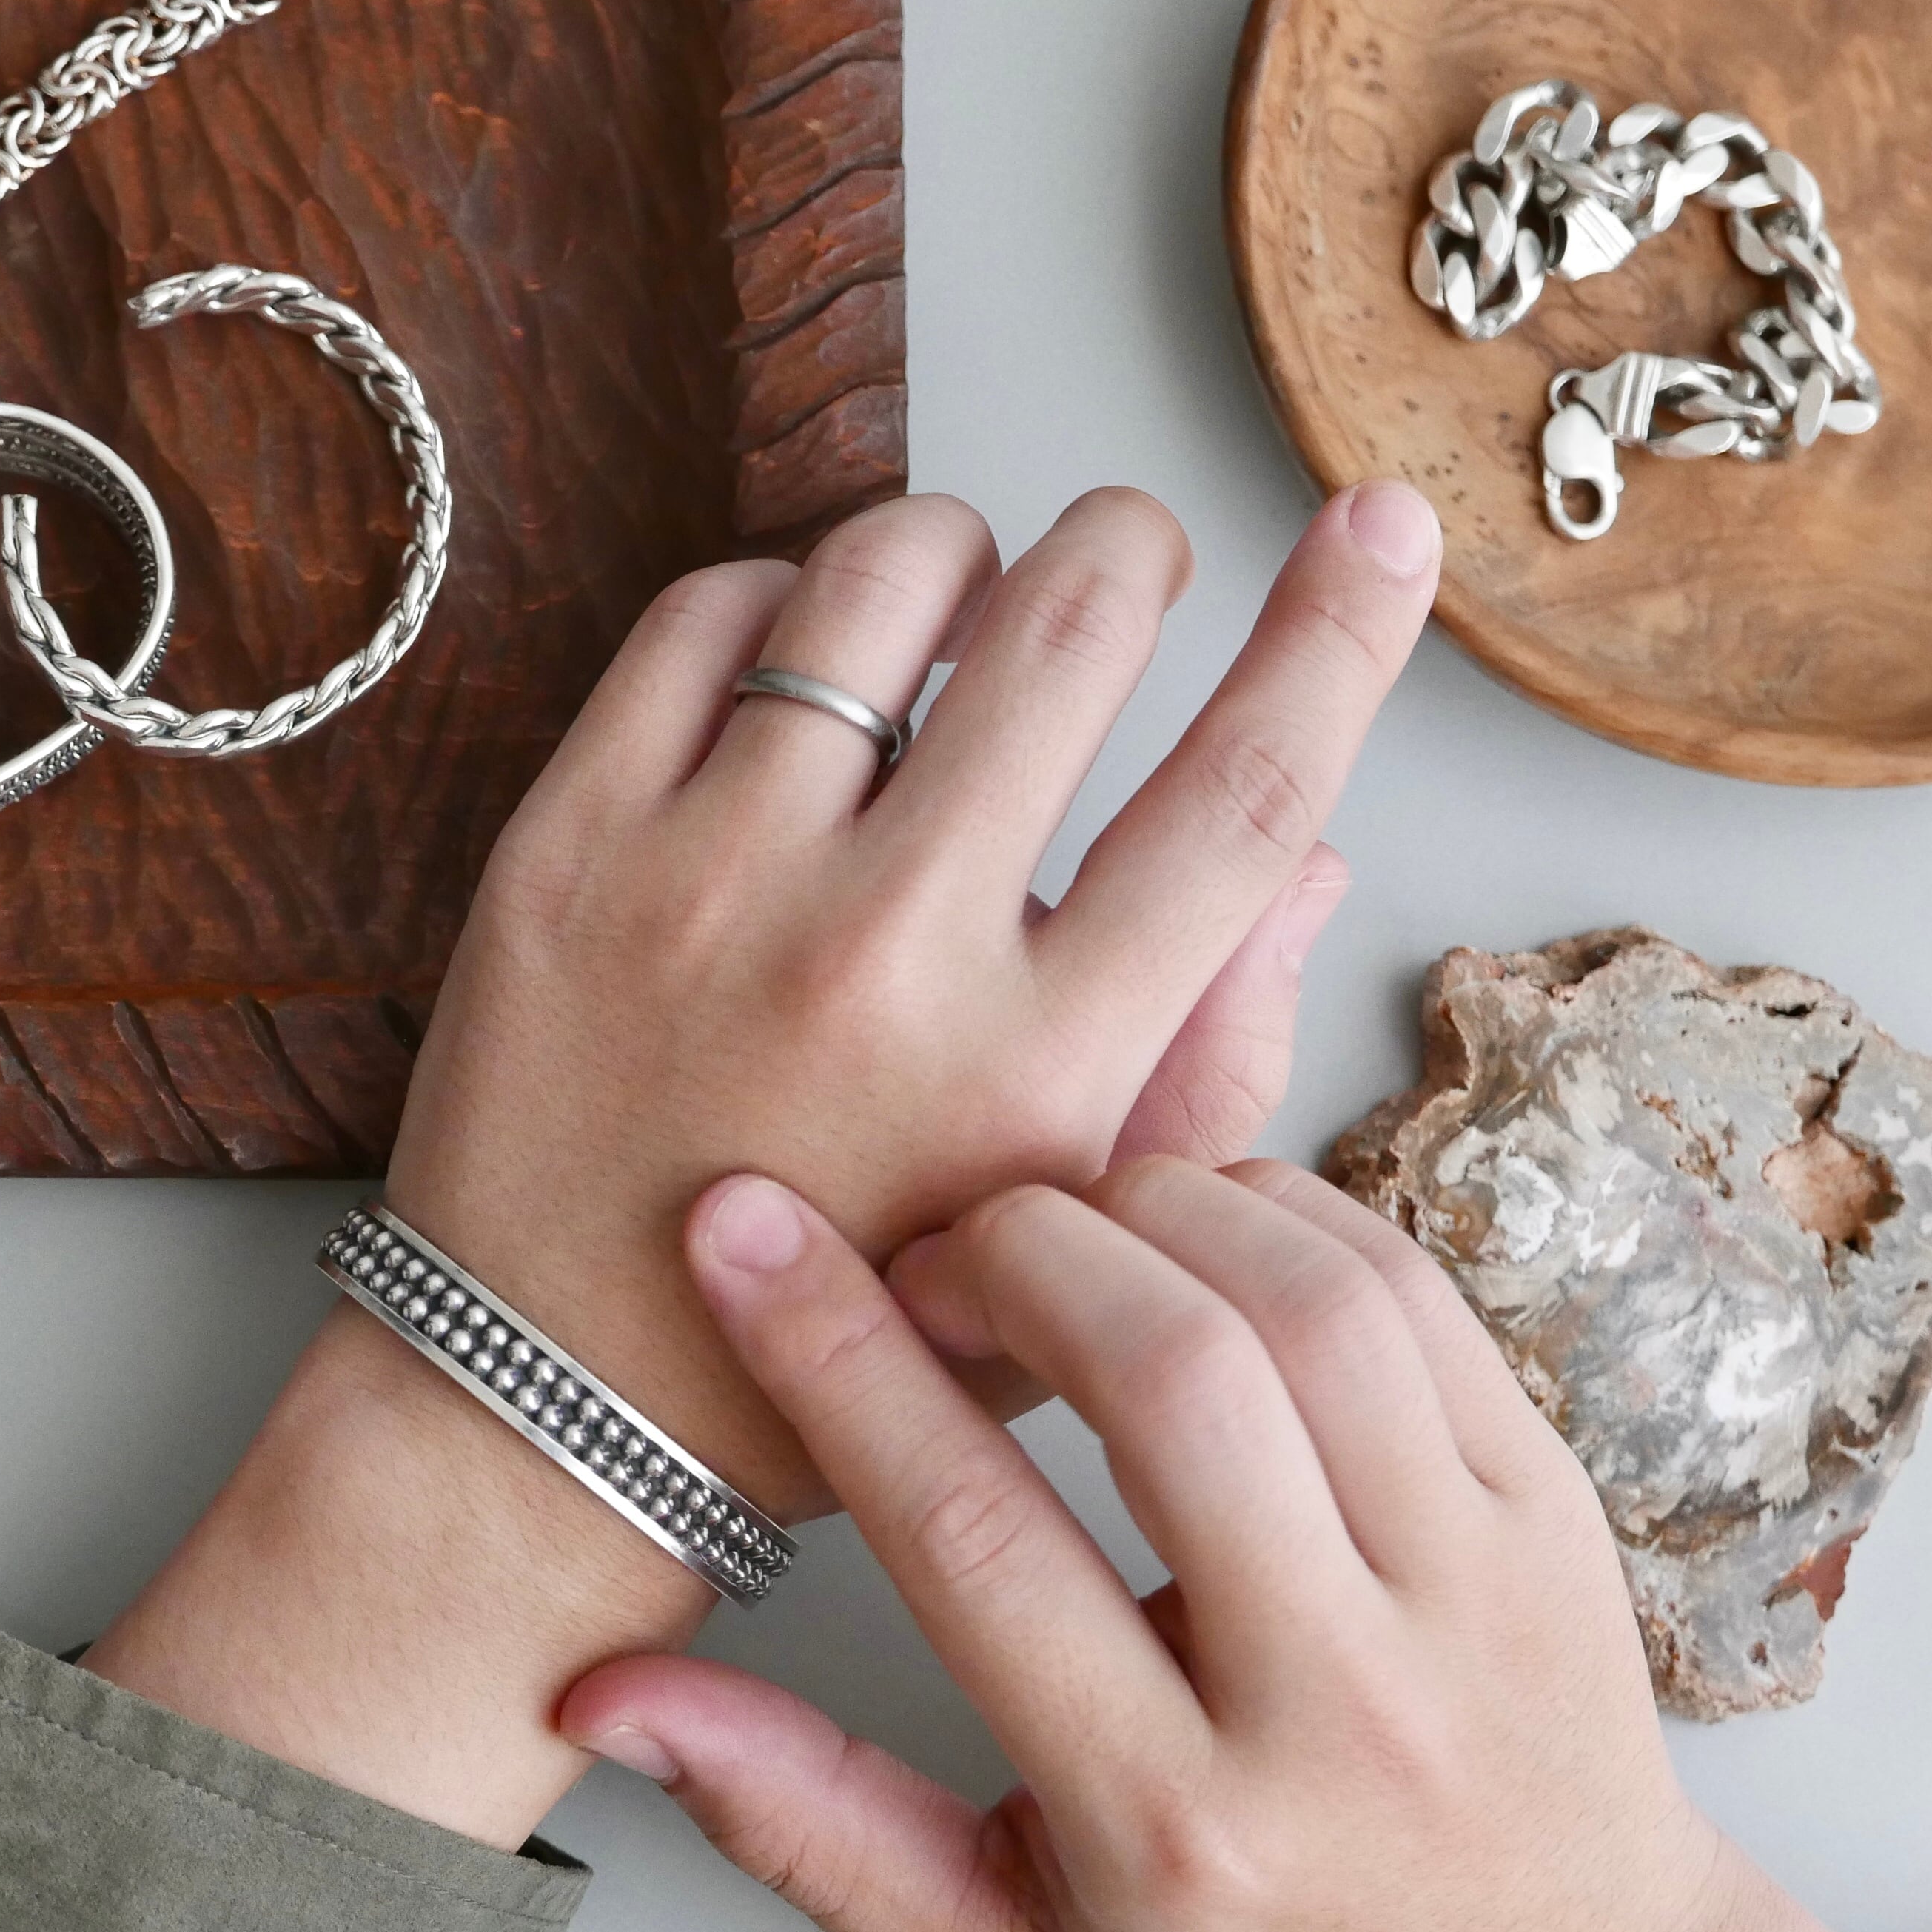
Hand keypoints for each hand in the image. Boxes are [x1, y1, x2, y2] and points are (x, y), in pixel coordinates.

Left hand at [88, 478, 1434, 1847]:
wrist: (545, 1407)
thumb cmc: (833, 1336)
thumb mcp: (1065, 1246)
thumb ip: (1208, 1056)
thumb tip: (1313, 860)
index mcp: (1035, 1066)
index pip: (1241, 800)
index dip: (1342, 636)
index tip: (1386, 524)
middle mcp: (882, 953)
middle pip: (1067, 627)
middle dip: (1126, 543)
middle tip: (1126, 555)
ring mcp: (708, 882)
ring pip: (878, 579)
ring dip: (955, 550)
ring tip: (958, 602)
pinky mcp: (568, 845)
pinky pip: (707, 615)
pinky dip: (783, 594)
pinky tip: (802, 661)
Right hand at [564, 1161, 1930, 1931]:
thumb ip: (814, 1819)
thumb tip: (619, 1696)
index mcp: (1176, 1830)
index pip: (975, 1545)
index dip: (836, 1363)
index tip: (742, 1236)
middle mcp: (1344, 1706)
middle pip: (1168, 1378)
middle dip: (1012, 1254)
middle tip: (939, 1253)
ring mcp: (1478, 1593)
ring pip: (1305, 1306)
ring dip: (1151, 1212)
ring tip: (1064, 1237)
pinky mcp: (1553, 1507)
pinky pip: (1413, 1290)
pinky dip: (1281, 1212)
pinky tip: (1200, 1238)